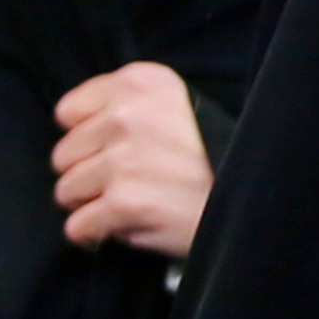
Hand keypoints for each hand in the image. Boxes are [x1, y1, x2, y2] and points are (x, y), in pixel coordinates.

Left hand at [46, 62, 214, 260]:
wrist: (254, 203)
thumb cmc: (216, 160)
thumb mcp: (180, 107)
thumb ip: (129, 107)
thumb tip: (75, 130)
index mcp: (143, 82)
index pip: (69, 112)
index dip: (90, 138)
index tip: (118, 150)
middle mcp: (130, 114)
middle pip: (63, 154)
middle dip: (89, 174)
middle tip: (131, 183)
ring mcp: (125, 159)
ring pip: (67, 191)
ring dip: (94, 206)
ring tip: (134, 205)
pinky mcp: (124, 202)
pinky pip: (78, 226)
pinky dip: (96, 236)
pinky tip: (125, 228)